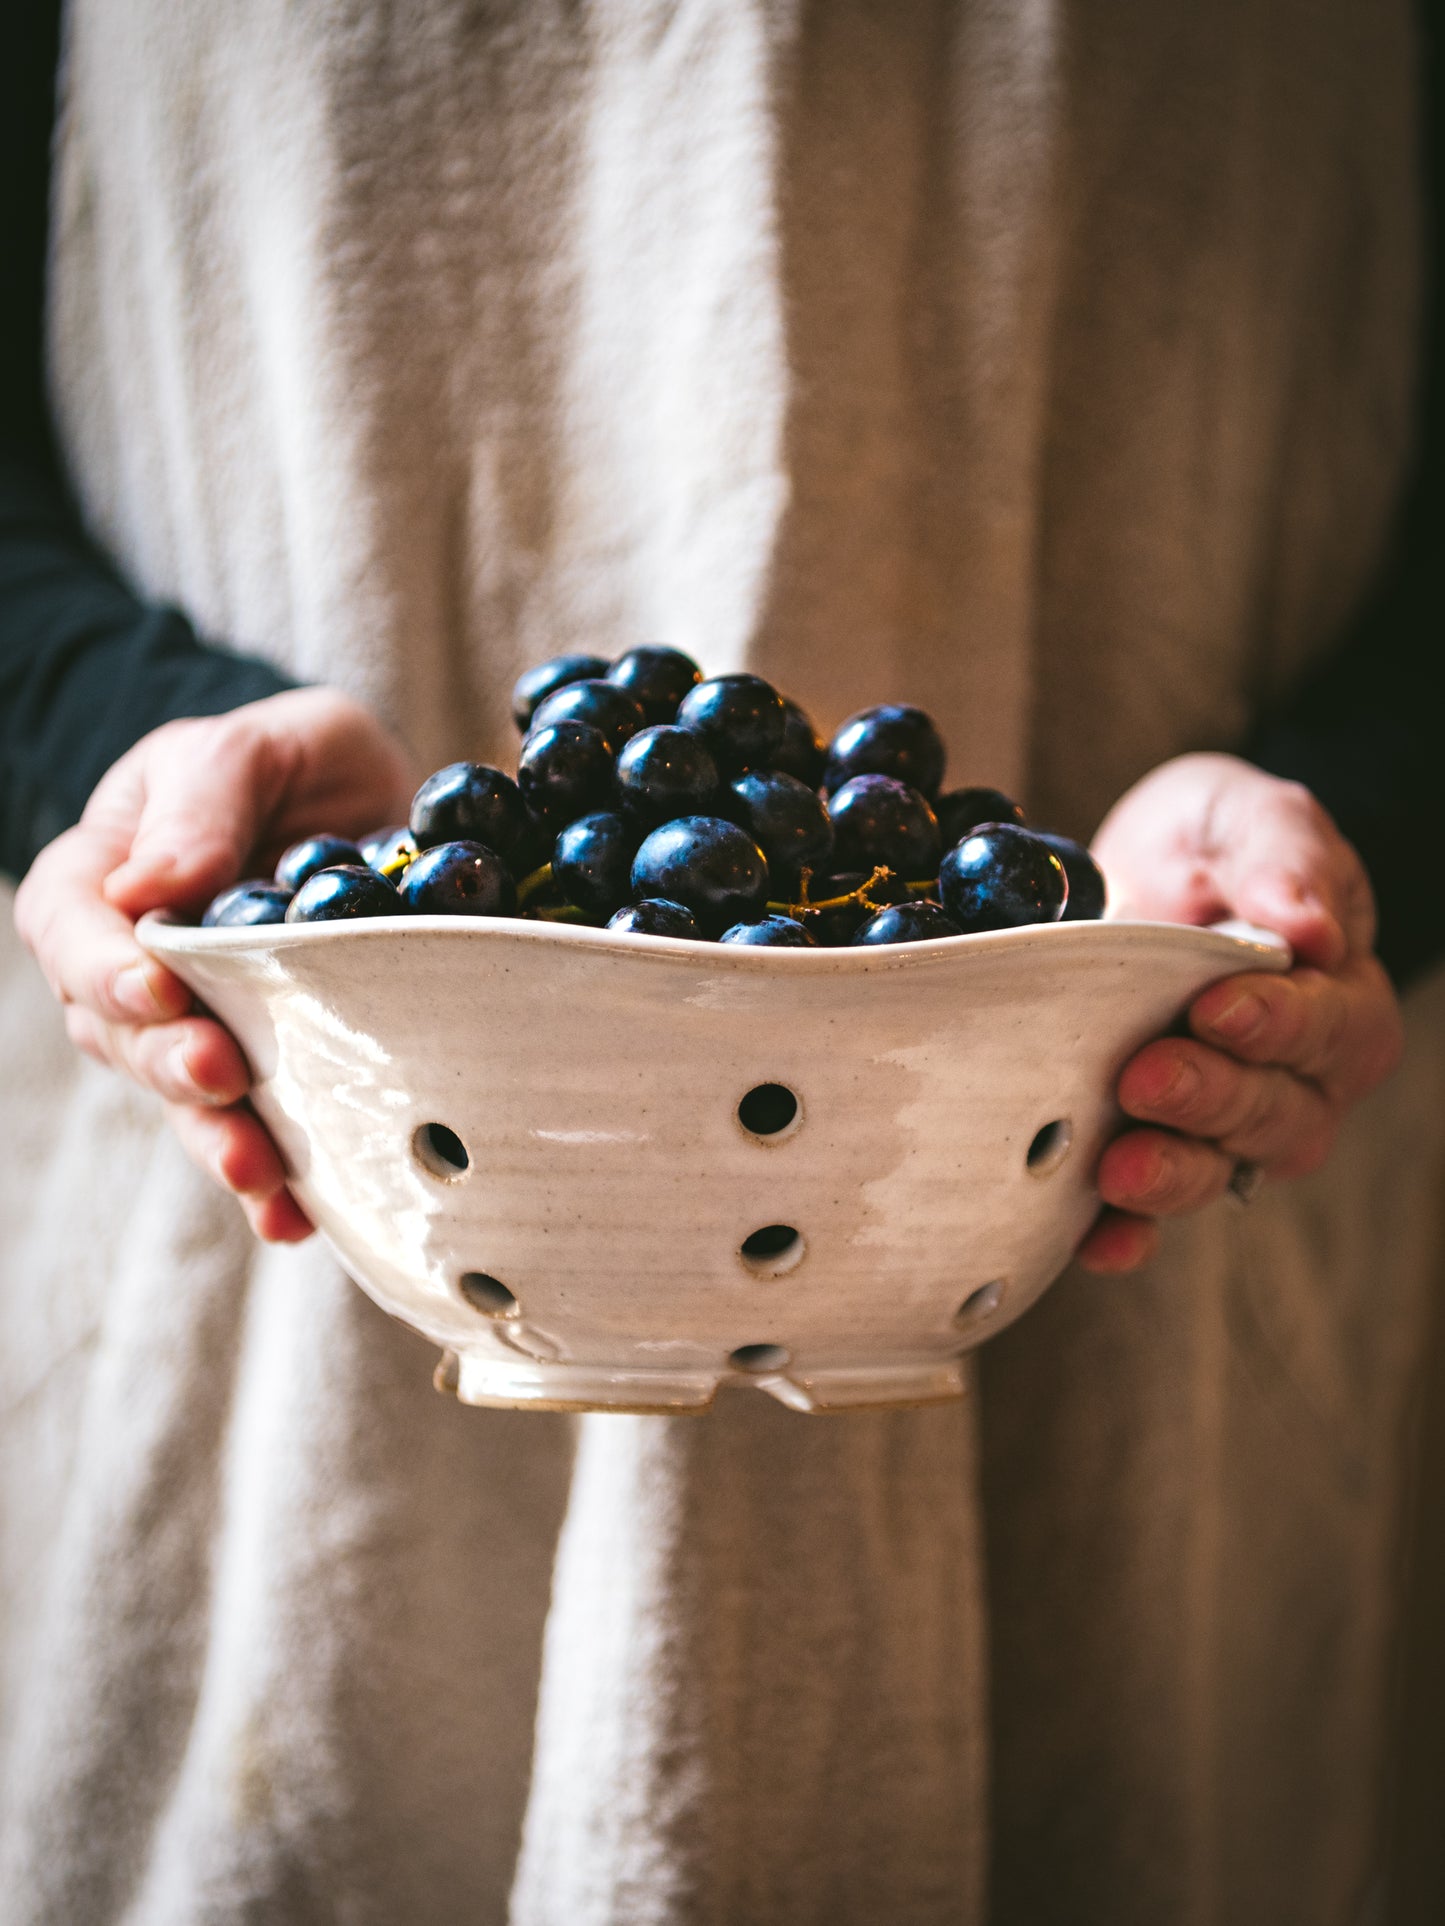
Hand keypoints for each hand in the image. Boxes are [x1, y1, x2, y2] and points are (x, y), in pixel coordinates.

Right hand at [14, 687, 414, 1240]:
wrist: (360, 811)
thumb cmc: (289, 764)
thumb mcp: (254, 747)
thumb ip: (206, 802)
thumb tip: (152, 886)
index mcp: (100, 880)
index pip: (71, 928)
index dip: (108, 965)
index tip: (160, 986)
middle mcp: (129, 970)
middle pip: (123, 1032)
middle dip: (172, 1062)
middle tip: (225, 1075)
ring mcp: (190, 1030)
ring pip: (183, 1098)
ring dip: (219, 1140)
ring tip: (262, 1173)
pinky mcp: (259, 1073)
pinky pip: (253, 1132)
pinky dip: (275, 1183)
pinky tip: (298, 1216)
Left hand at [1074, 752, 1402, 1272]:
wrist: (1127, 878)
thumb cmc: (1206, 845)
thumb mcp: (1241, 816)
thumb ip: (1282, 855)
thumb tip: (1312, 926)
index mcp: (1337, 999)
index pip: (1329, 1027)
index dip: (1277, 1023)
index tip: (1218, 1006)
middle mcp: (1292, 1082)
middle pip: (1275, 1114)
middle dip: (1211, 1097)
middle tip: (1146, 1074)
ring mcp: (1219, 1129)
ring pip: (1216, 1169)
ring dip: (1169, 1173)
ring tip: (1118, 1164)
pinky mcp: (1147, 1151)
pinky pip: (1145, 1215)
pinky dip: (1122, 1234)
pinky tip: (1092, 1238)